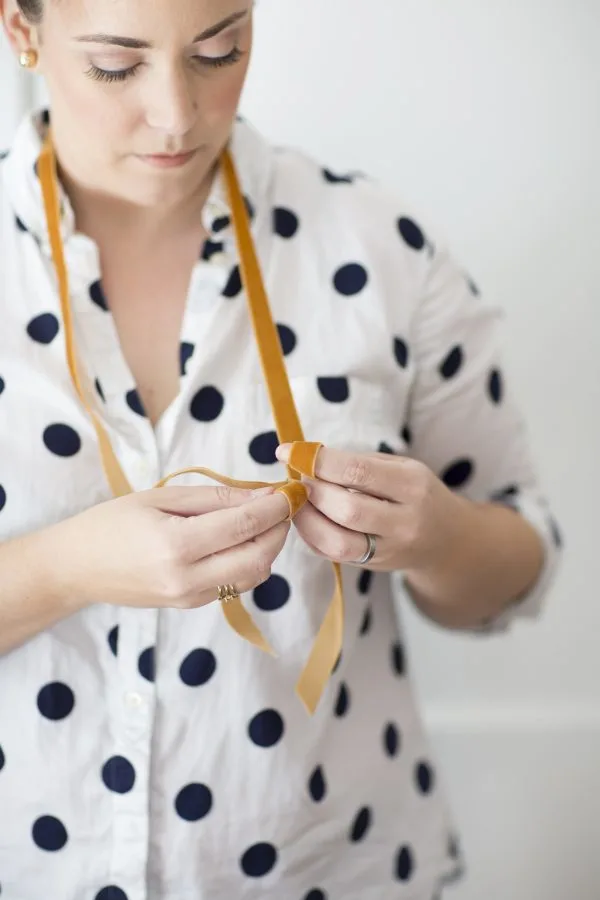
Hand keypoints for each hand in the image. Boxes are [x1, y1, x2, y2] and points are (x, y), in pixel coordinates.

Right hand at [46, 485, 290, 610]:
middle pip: (259, 557)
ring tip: (260, 520)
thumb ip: (216, 497)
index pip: (245, 525)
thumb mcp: (162, 498)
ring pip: (253, 575)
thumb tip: (263, 495)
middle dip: (279, 530)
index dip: (276, 507)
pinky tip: (238, 540)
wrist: (77, 567)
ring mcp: (190, 598)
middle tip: (282, 506)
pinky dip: (249, 561)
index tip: (290, 491)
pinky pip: (235, 585)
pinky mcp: (191, 606)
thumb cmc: (113, 522)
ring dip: (267, 547)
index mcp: (176, 545)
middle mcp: (187, 578)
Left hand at [275, 444, 469, 574]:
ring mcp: (390, 550)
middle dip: (313, 492)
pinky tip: (308, 520)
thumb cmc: (415, 493)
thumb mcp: (401, 467)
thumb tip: (306, 458)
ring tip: (299, 502)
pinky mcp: (374, 567)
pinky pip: (334, 556)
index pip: (358, 471)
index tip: (289, 452)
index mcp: (412, 485)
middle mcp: (404, 521)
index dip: (318, 461)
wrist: (446, 539)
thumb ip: (358, 463)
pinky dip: (312, 537)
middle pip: (347, 510)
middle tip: (300, 480)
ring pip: (338, 542)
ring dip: (307, 520)